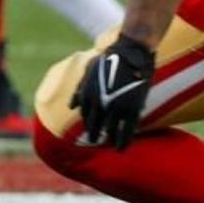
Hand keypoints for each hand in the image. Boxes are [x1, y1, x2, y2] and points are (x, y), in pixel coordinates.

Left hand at [69, 34, 155, 150]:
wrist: (130, 54)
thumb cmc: (108, 60)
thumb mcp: (88, 72)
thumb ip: (79, 90)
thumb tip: (71, 106)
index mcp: (88, 95)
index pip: (85, 116)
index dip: (88, 124)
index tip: (90, 130)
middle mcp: (100, 104)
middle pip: (96, 126)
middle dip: (95, 135)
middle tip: (96, 141)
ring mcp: (116, 108)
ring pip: (111, 131)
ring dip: (110, 140)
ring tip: (110, 145)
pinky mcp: (132, 109)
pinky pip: (126, 130)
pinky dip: (123, 141)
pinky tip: (121, 148)